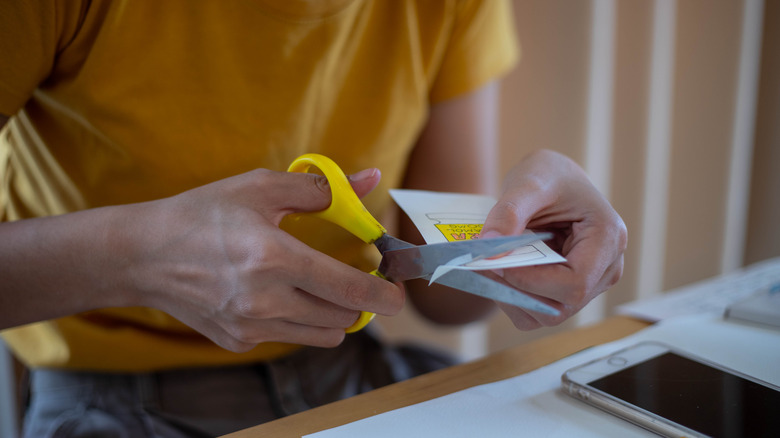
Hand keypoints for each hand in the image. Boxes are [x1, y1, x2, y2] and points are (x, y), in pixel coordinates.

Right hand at [116, 168, 403, 351]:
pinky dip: (298, 319)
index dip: (383, 296)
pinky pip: (289, 336)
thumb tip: (369, 179)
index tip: (399, 295)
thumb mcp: (260, 188)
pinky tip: (276, 294)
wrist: (143, 256)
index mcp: (273, 258)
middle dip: (357, 301)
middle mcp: (263, 300)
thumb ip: (321, 188)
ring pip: (321, 334)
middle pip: (341, 317)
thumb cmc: (202, 214)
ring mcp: (249, 327)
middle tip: (355, 279)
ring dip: (332, 313)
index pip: (347, 289)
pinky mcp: (238, 341)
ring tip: (317, 286)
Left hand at [481, 149, 626, 328]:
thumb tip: (489, 247)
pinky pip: (537, 312)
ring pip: (547, 315)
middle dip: (517, 290)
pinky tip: (499, 273)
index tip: (496, 264)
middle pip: (562, 305)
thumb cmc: (549, 176)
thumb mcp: (529, 182)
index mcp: (608, 239)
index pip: (575, 283)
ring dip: (511, 297)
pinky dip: (512, 299)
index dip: (533, 281)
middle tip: (481, 265)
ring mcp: (589, 285)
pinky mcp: (566, 292)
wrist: (551, 180)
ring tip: (487, 266)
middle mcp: (606, 268)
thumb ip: (509, 212)